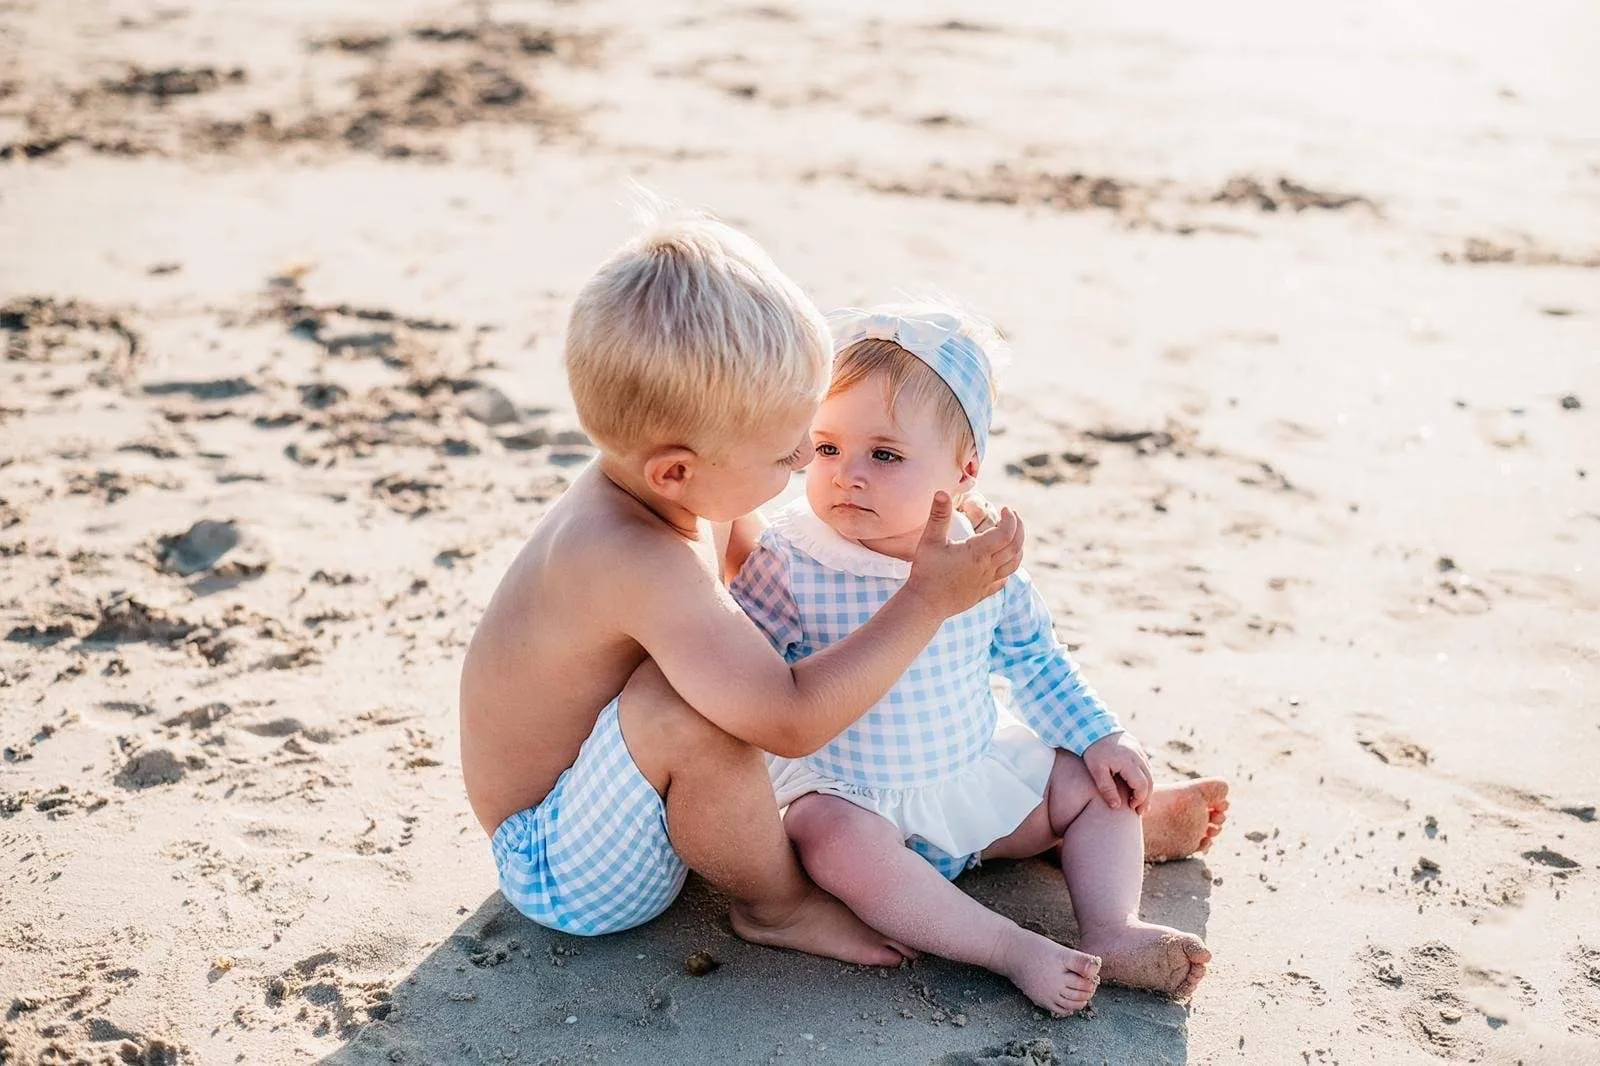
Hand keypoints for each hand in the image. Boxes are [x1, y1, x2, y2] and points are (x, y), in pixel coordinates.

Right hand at [905, 491, 1023, 616]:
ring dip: (1018, 547)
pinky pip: (1004, 579)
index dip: (1010, 518)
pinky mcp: (983, 593)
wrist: (925, 604)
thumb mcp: (930, 541)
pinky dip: (1009, 567)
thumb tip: (942, 491)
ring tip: (1014, 536)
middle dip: (1019, 528)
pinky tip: (1004, 563)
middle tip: (1013, 516)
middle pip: (1015, 546)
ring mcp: (987, 582)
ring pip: (1014, 563)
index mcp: (978, 553)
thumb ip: (938, 515)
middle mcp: (987, 568)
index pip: (1006, 532)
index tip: (1006, 508)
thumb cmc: (926, 572)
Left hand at [1083, 732, 1152, 813]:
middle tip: (1140, 811)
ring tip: (1140, 802)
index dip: (1140, 799)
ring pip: (1150, 774)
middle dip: (1146, 798)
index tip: (1132, 808)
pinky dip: (1145, 779)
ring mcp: (1139, 751)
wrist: (1094, 726)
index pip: (1142, 785)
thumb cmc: (1093, 749)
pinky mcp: (1138, 749)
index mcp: (1128, 762)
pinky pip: (1146, 767)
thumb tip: (1116, 806)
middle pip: (1150, 781)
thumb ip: (1106, 788)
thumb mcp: (1096, 770)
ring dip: (1147, 789)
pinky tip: (1138, 787)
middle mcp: (1137, 756)